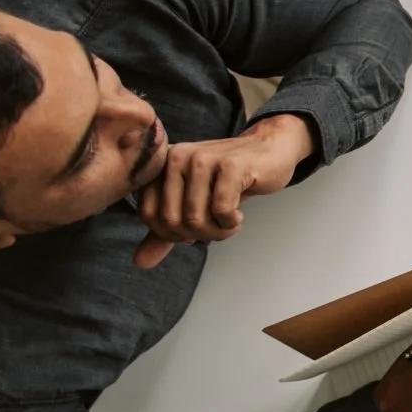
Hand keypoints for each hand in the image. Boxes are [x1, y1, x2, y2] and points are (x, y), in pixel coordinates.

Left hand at [133, 114, 313, 268]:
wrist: (270, 149)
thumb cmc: (231, 177)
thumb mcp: (195, 202)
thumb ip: (166, 230)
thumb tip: (141, 262)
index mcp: (163, 164)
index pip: (148, 213)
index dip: (170, 233)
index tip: (193, 230)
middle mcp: (177, 157)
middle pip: (171, 219)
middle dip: (196, 235)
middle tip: (216, 230)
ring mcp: (203, 158)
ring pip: (195, 217)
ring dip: (216, 232)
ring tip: (229, 224)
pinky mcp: (231, 165)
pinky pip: (221, 210)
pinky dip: (230, 223)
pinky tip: (238, 216)